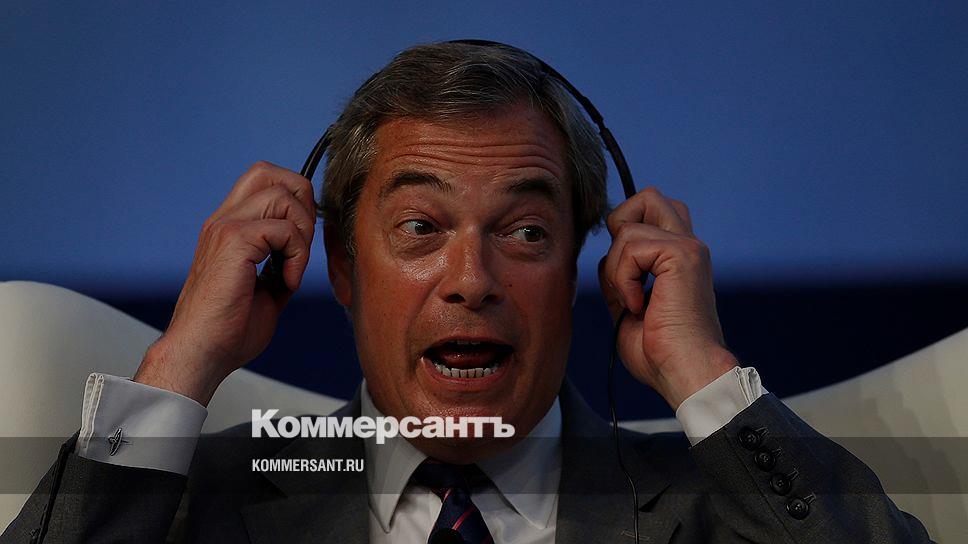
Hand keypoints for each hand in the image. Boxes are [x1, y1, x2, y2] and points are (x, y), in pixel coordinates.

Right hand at [134, 161, 315, 404]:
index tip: (301, 244)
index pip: (264, 181)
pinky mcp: (233, 241)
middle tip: (302, 246)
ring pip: (283, 195)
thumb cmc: (228, 331)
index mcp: (229, 228)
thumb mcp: (266, 289)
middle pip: (272, 173)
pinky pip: (284, 228)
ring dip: (302, 232)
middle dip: (302, 202)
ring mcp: (225, 227)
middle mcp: (223, 220)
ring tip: (294, 269)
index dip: (294, 201)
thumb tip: (304, 253)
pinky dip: (297, 254)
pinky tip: (288, 283)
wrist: (200, 353)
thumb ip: (281, 264)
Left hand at [598, 187, 736, 409]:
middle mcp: (687, 246)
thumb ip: (620, 277)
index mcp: (678, 258)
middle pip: (648, 196)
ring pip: (626, 226)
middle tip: (624, 271)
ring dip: (616, 268)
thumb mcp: (628, 308)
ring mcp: (688, 247)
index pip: (653, 212)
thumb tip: (604, 257)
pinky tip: (640, 306)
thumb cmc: (660, 354)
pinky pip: (630, 246)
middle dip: (619, 227)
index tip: (622, 275)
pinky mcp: (682, 255)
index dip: (627, 229)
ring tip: (633, 302)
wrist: (685, 373)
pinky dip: (624, 279)